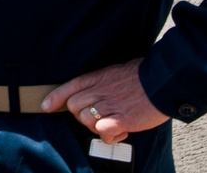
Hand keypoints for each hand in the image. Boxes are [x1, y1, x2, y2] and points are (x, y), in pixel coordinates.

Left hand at [40, 58, 168, 144]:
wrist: (161, 81)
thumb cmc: (141, 75)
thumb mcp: (115, 71)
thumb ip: (102, 82)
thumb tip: (92, 92)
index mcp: (98, 77)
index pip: (69, 87)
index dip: (54, 98)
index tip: (45, 107)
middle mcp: (100, 91)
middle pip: (74, 106)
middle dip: (81, 116)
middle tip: (98, 118)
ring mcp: (109, 105)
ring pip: (86, 120)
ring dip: (96, 127)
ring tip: (112, 124)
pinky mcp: (121, 120)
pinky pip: (103, 132)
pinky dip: (109, 136)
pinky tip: (120, 131)